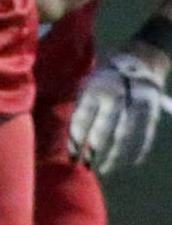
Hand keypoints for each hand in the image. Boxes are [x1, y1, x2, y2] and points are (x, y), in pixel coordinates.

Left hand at [69, 46, 167, 173]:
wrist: (143, 55)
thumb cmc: (108, 71)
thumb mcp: (89, 82)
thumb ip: (82, 106)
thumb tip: (75, 135)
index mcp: (93, 91)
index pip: (81, 122)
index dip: (76, 142)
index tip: (72, 157)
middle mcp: (113, 98)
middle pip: (100, 132)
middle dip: (92, 152)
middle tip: (85, 168)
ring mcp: (133, 104)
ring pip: (122, 136)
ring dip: (113, 155)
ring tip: (105, 169)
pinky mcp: (151, 108)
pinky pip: (146, 132)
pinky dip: (140, 148)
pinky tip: (134, 162)